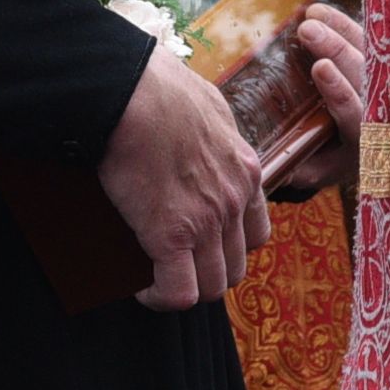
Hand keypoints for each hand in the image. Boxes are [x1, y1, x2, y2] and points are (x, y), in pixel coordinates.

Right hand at [102, 40, 266, 309]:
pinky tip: (141, 290)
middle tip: (173, 270)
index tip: (200, 249)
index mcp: (245, 171)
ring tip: (155, 283)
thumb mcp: (209, 111)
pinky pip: (178, 291)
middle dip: (205, 275)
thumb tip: (200, 135)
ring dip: (184, 290)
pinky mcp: (171, 235)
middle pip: (235, 266)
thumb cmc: (161, 91)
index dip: (228, 249)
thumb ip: (214, 135)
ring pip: (211, 285)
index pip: (256, 233)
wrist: (134, 93)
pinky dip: (160, 298)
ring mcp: (207, 220)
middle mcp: (235, 200)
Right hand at [264, 6, 369, 198]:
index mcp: (367, 133)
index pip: (354, 109)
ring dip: (340, 29)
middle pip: (362, 72)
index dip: (339, 89)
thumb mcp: (327, 169)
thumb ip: (307, 169)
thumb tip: (282, 164)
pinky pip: (368, 37)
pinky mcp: (385, 60)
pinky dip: (345, 23)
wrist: (384, 145)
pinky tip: (319, 10)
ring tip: (312, 14)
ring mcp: (386, 79)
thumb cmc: (346, 157)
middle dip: (336, 50)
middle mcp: (381, 104)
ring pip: (368, 49)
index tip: (320, 68)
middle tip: (309, 31)